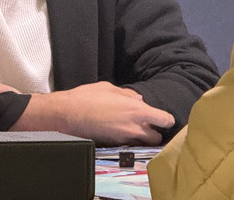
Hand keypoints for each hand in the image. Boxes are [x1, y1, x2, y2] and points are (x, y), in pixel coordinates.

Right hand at [12, 81, 173, 145]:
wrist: (67, 115)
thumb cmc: (88, 97)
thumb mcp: (110, 88)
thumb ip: (128, 95)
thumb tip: (138, 99)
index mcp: (138, 111)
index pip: (165, 120)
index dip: (166, 119)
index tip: (163, 118)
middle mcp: (134, 128)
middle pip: (156, 138)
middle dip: (154, 133)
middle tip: (148, 125)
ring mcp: (123, 139)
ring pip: (142, 143)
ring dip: (142, 138)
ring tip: (134, 129)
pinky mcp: (113, 145)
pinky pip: (127, 145)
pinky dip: (128, 140)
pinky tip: (119, 131)